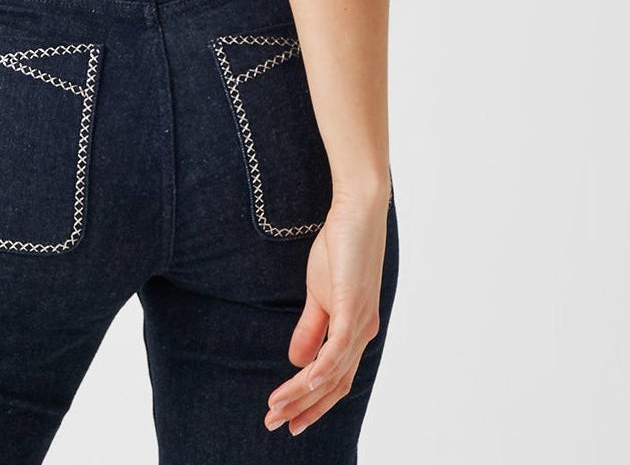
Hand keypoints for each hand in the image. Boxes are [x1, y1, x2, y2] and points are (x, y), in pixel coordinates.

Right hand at [264, 190, 388, 435]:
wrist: (358, 212)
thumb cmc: (341, 248)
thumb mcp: (319, 294)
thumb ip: (311, 328)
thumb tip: (297, 362)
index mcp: (356, 332)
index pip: (335, 381)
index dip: (312, 404)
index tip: (287, 420)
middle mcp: (363, 333)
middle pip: (334, 386)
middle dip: (303, 409)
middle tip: (274, 426)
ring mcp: (361, 321)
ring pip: (332, 373)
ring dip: (302, 393)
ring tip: (275, 408)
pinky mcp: (354, 306)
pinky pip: (338, 347)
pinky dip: (321, 368)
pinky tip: (304, 382)